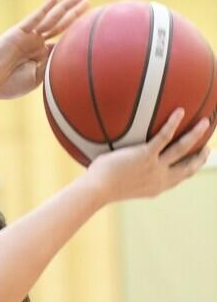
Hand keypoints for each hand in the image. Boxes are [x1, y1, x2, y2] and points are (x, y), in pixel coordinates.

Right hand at [0, 0, 88, 99]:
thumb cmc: (10, 84)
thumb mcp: (36, 78)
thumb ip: (51, 66)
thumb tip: (69, 56)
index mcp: (42, 57)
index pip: (63, 42)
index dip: (76, 34)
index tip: (90, 27)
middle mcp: (37, 44)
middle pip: (61, 26)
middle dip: (75, 14)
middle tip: (89, 3)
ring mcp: (29, 36)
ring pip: (51, 19)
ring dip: (66, 7)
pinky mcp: (19, 31)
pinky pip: (34, 17)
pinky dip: (45, 9)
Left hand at [88, 110, 210, 202]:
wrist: (96, 191)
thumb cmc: (100, 187)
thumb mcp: (120, 183)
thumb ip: (129, 174)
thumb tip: (121, 162)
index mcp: (155, 188)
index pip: (178, 178)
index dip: (191, 169)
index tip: (198, 161)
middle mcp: (159, 179)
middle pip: (188, 168)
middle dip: (201, 157)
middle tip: (209, 147)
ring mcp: (153, 167)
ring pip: (182, 149)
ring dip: (195, 134)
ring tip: (206, 122)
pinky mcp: (145, 156)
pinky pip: (164, 136)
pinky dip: (173, 123)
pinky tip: (180, 110)